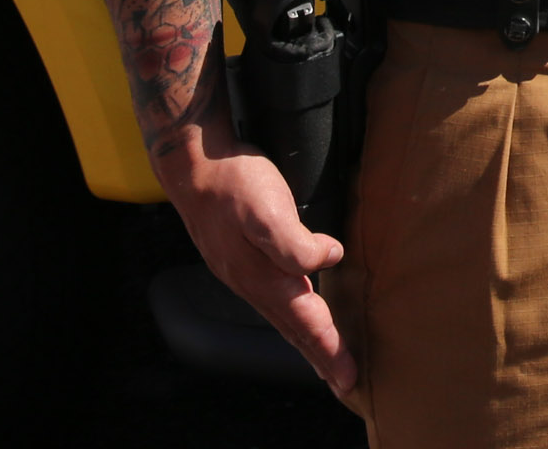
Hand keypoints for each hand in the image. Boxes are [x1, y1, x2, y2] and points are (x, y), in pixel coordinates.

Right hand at [152, 103, 356, 396]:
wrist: (196, 164)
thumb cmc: (235, 184)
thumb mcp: (266, 211)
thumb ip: (295, 243)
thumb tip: (331, 258)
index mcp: (264, 278)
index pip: (306, 323)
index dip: (330, 349)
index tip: (351, 377)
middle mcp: (254, 283)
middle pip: (295, 329)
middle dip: (321, 357)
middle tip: (345, 382)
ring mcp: (246, 273)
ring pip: (284, 317)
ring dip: (307, 340)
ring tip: (326, 359)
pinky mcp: (245, 259)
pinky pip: (276, 299)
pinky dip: (293, 316)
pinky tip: (299, 312)